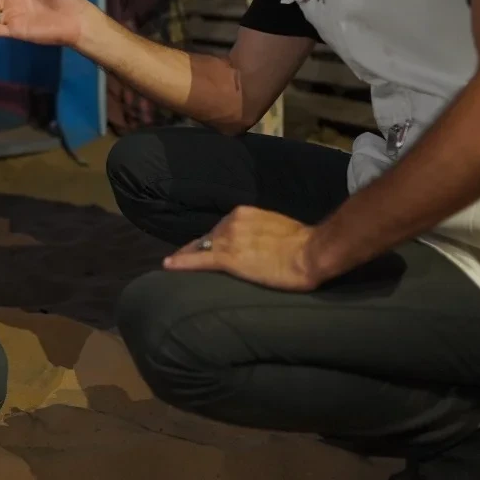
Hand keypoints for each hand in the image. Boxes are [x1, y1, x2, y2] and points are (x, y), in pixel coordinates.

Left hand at [163, 206, 321, 291]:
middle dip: (196, 248)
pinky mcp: (228, 258)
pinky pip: (198, 260)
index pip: (220, 228)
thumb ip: (260, 232)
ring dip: (187, 256)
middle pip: (207, 238)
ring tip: (174, 265)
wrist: (310, 251)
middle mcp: (232, 222)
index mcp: (244, 214)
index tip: (201, 247)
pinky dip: (182, 262)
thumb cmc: (303, 243)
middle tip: (183, 258)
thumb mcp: (277, 229)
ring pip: (200, 248)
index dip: (209, 240)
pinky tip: (168, 265)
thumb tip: (258, 243)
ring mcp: (228, 240)